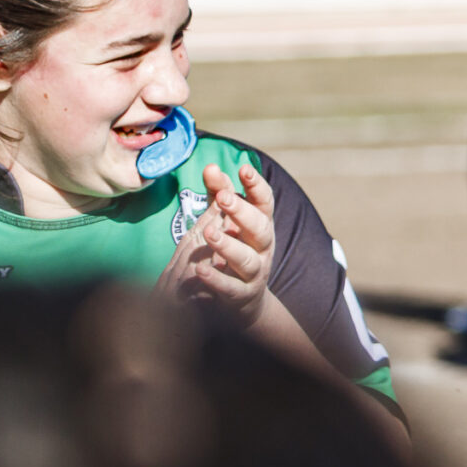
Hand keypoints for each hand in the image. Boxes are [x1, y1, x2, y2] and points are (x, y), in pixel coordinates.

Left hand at [156, 162, 275, 325]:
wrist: (242, 300)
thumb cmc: (231, 252)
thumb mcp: (226, 221)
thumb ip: (219, 195)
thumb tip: (212, 166)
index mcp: (260, 227)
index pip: (264, 204)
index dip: (257, 186)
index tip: (244, 170)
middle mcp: (262, 249)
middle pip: (261, 229)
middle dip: (243, 212)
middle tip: (224, 198)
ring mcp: (254, 273)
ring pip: (248, 260)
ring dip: (229, 245)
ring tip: (209, 232)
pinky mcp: (241, 295)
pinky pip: (232, 288)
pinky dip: (217, 280)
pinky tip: (201, 270)